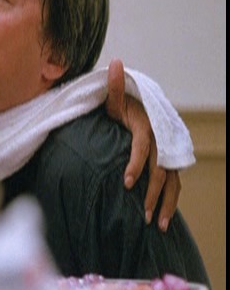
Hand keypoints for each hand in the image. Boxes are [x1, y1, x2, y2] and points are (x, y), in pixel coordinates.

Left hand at [105, 58, 180, 231]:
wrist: (141, 110)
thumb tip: (115, 63)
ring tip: (157, 226)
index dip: (136, 164)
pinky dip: (169, 201)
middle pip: (162, 170)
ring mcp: (168, 153)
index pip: (144, 147)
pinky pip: (173, 184)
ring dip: (166, 204)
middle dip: (154, 194)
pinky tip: (162, 220)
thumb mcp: (116, 97)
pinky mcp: (169, 162)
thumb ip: (115, 84)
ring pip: (172, 182)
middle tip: (143, 215)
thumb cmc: (124, 106)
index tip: (126, 183)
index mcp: (148, 125)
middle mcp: (162, 141)